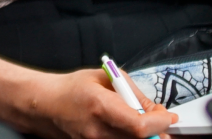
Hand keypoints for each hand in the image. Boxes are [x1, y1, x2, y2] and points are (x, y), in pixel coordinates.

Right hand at [12, 68, 176, 138]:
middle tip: (161, 125)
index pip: (139, 125)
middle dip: (157, 133)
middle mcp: (98, 130)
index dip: (160, 122)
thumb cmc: (70, 89)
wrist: (43, 105)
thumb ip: (130, 91)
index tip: (168, 116)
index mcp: (100, 105)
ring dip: (144, 137)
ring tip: (142, 127)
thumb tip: (154, 108)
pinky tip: (128, 132)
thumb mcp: (101, 78)